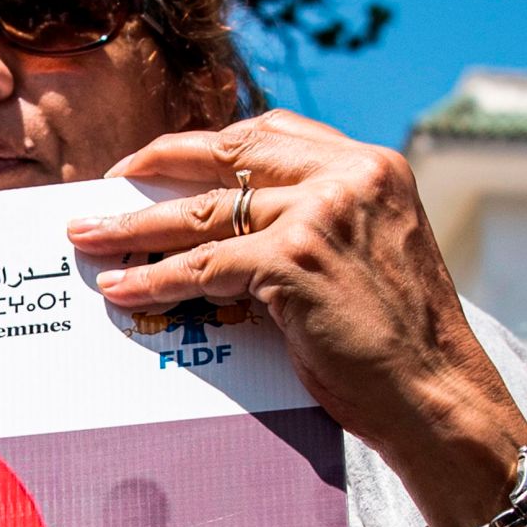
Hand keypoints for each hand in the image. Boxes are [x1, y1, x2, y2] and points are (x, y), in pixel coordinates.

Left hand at [67, 110, 512, 464]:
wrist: (436, 395)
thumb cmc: (400, 344)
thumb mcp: (369, 257)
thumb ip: (317, 225)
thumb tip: (230, 233)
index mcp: (372, 166)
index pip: (272, 132)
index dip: (209, 145)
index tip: (164, 159)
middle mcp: (349, 176)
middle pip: (228, 155)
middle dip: (156, 167)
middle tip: (106, 187)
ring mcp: (321, 215)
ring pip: (203, 213)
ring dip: (136, 227)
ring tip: (89, 238)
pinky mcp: (294, 261)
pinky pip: (203, 266)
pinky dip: (156, 280)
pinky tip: (125, 290)